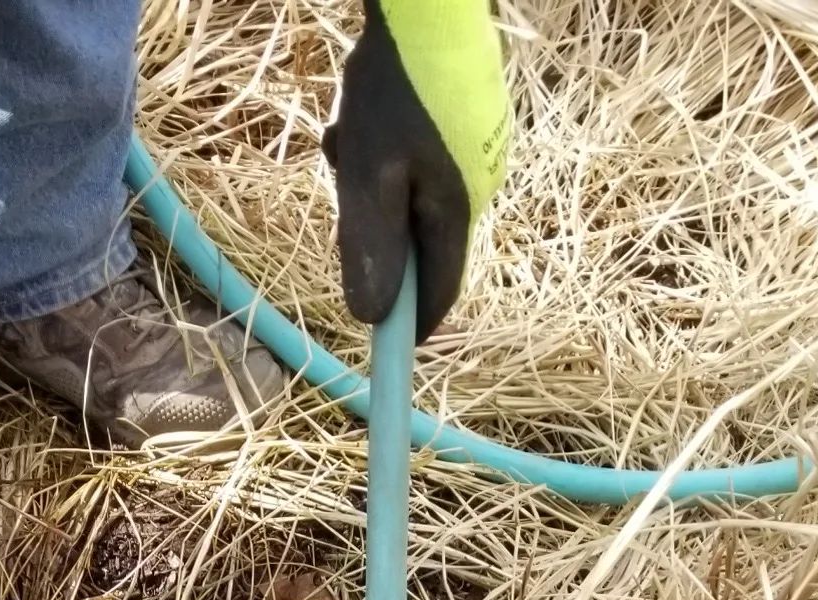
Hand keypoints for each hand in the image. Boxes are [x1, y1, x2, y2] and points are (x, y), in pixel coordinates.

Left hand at [323, 0, 507, 341]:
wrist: (428, 2)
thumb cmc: (396, 86)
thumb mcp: (368, 177)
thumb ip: (371, 248)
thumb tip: (371, 318)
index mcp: (457, 210)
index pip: (439, 292)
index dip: (411, 326)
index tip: (386, 347)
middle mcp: (474, 184)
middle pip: (417, 241)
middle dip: (374, 227)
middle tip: (342, 172)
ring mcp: (471, 149)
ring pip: (408, 196)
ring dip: (369, 181)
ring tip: (347, 134)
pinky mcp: (460, 120)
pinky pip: (412, 159)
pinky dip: (380, 151)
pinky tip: (361, 115)